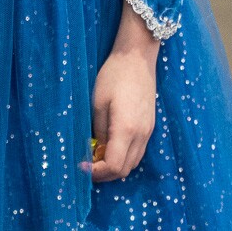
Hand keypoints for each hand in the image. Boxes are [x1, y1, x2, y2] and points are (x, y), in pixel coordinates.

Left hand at [83, 24, 157, 182]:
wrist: (137, 56)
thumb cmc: (114, 76)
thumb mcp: (98, 103)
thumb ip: (97, 131)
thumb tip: (94, 151)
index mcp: (126, 129)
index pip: (113, 166)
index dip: (96, 173)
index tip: (81, 166)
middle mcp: (141, 134)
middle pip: (125, 170)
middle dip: (104, 174)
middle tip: (87, 165)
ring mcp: (148, 130)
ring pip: (133, 163)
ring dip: (115, 166)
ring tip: (97, 156)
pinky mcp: (150, 125)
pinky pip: (138, 151)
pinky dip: (124, 156)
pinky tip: (111, 146)